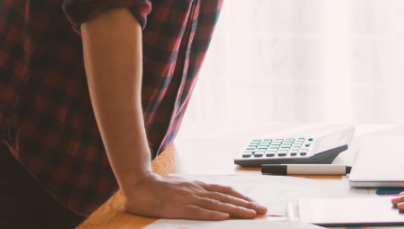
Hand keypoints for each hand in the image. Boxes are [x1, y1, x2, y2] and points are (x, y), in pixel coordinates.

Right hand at [123, 173, 267, 220]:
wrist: (141, 185)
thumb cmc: (160, 189)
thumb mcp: (183, 186)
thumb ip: (196, 191)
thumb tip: (209, 197)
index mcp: (200, 186)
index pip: (226, 191)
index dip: (242, 197)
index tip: (254, 203)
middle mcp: (199, 190)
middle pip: (227, 198)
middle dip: (246, 204)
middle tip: (262, 209)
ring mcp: (191, 198)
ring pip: (218, 205)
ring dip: (236, 210)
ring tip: (251, 214)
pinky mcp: (181, 208)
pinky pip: (200, 212)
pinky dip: (214, 215)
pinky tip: (225, 218)